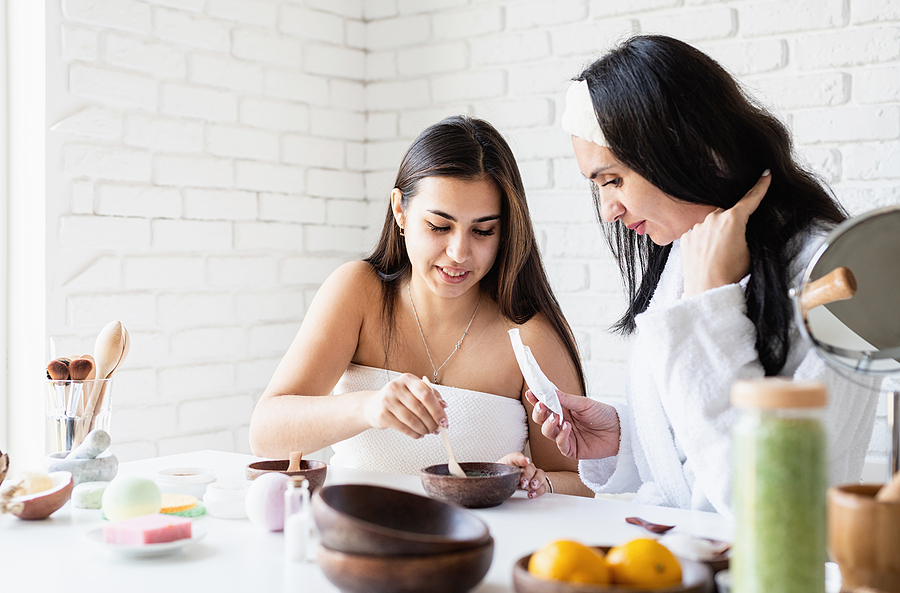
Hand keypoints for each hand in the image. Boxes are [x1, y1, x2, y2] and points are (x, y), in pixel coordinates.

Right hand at [363, 373, 446, 438]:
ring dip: (424, 429)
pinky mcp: (382, 415)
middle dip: (432, 422)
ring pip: (413, 420)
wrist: (373, 406)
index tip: (444, 420)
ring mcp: (387, 401)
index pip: (427, 394)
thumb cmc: (396, 398)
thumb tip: (444, 406)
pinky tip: (418, 434)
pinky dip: (414, 434)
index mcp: (407, 379)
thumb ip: (430, 396)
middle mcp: (396, 387)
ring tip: (427, 432)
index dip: (437, 409)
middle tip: (437, 429)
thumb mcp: (413, 392)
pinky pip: (404, 428)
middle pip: (420, 409)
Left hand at [499, 452, 547, 498]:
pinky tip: (532, 494)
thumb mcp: (498, 476)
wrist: (508, 485)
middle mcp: (525, 467)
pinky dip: (539, 491)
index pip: (515, 457)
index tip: (525, 461)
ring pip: (540, 474)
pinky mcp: (539, 485)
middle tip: (523, 483)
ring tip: (532, 487)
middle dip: (528, 475)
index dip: (520, 458)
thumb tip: (492, 482)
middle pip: (530, 467)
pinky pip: (543, 486)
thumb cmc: (504, 478)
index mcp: (513, 462)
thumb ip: (496, 476)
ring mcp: (534, 475)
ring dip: (537, 480)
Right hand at [527, 390, 619, 459]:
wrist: (620, 431)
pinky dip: (562, 436)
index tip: (531, 392)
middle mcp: (561, 423)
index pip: (545, 404)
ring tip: (558, 417)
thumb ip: (566, 399)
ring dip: (549, 424)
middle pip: (541, 419)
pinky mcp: (572, 450)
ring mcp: (565, 437)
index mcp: (563, 409)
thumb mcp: (584, 404)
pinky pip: (561, 445)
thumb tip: (548, 390)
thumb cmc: (604, 414)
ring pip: (547, 432)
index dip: (536, 399)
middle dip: (539, 412)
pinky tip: (568, 428)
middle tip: (542, 405)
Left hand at [681, 170, 769, 296]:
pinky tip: (708, 255)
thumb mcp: (750, 251)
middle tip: (735, 243)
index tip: (765, 175)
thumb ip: (746, 232)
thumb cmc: (730, 273)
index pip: (750, 198)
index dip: (760, 186)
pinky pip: (699, 232)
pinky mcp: (686, 237)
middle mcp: (712, 219)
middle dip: (733, 222)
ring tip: (719, 254)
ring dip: (717, 232)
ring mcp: (696, 227)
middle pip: (728, 212)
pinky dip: (705, 240)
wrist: (706, 290)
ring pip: (712, 223)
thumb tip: (742, 228)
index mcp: (732, 220)